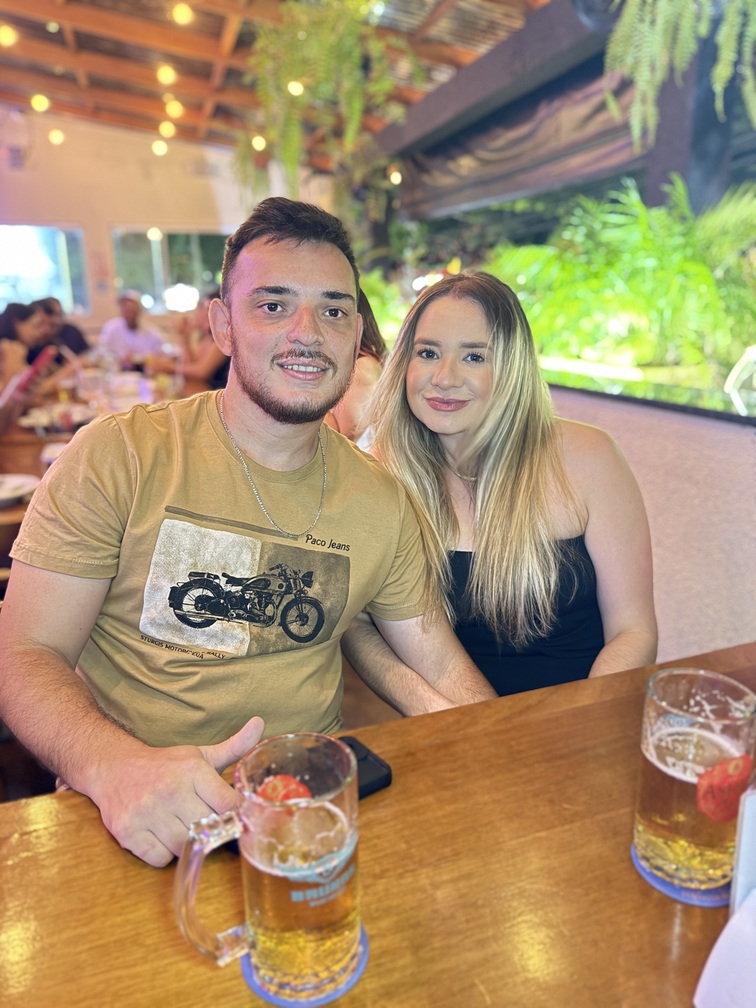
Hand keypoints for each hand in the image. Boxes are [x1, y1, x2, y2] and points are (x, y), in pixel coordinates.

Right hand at [90, 716, 264, 867]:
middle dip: (210, 828)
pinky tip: (159, 833)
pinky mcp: (128, 832)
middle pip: (208, 828)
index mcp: (191, 770)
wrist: (113, 768)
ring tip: (180, 824)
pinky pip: (161, 858)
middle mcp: (169, 790)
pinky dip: (164, 852)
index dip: (234, 813)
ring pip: (185, 846)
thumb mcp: (199, 755)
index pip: (227, 804)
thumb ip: (234, 746)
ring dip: (187, 842)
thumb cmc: (164, 765)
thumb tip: (260, 724)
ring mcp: (147, 813)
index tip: (232, 814)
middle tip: (204, 821)